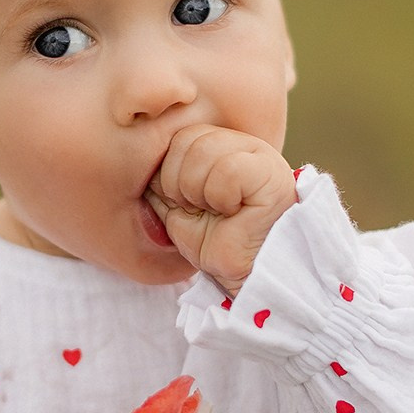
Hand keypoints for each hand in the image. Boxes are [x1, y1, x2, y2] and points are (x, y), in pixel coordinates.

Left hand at [144, 125, 297, 298]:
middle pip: (186, 139)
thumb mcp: (178, 208)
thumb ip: (163, 181)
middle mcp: (241, 145)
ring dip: (198, 191)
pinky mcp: (271, 173)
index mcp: (220, 147)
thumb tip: (142, 162)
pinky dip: (220, 197)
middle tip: (200, 209)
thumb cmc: (217, 244)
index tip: (185, 205)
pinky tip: (234, 213)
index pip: (178, 137)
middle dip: (179, 183)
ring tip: (217, 212)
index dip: (169, 173)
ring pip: (204, 150)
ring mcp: (259, 155)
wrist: (246, 275)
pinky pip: (227, 170)